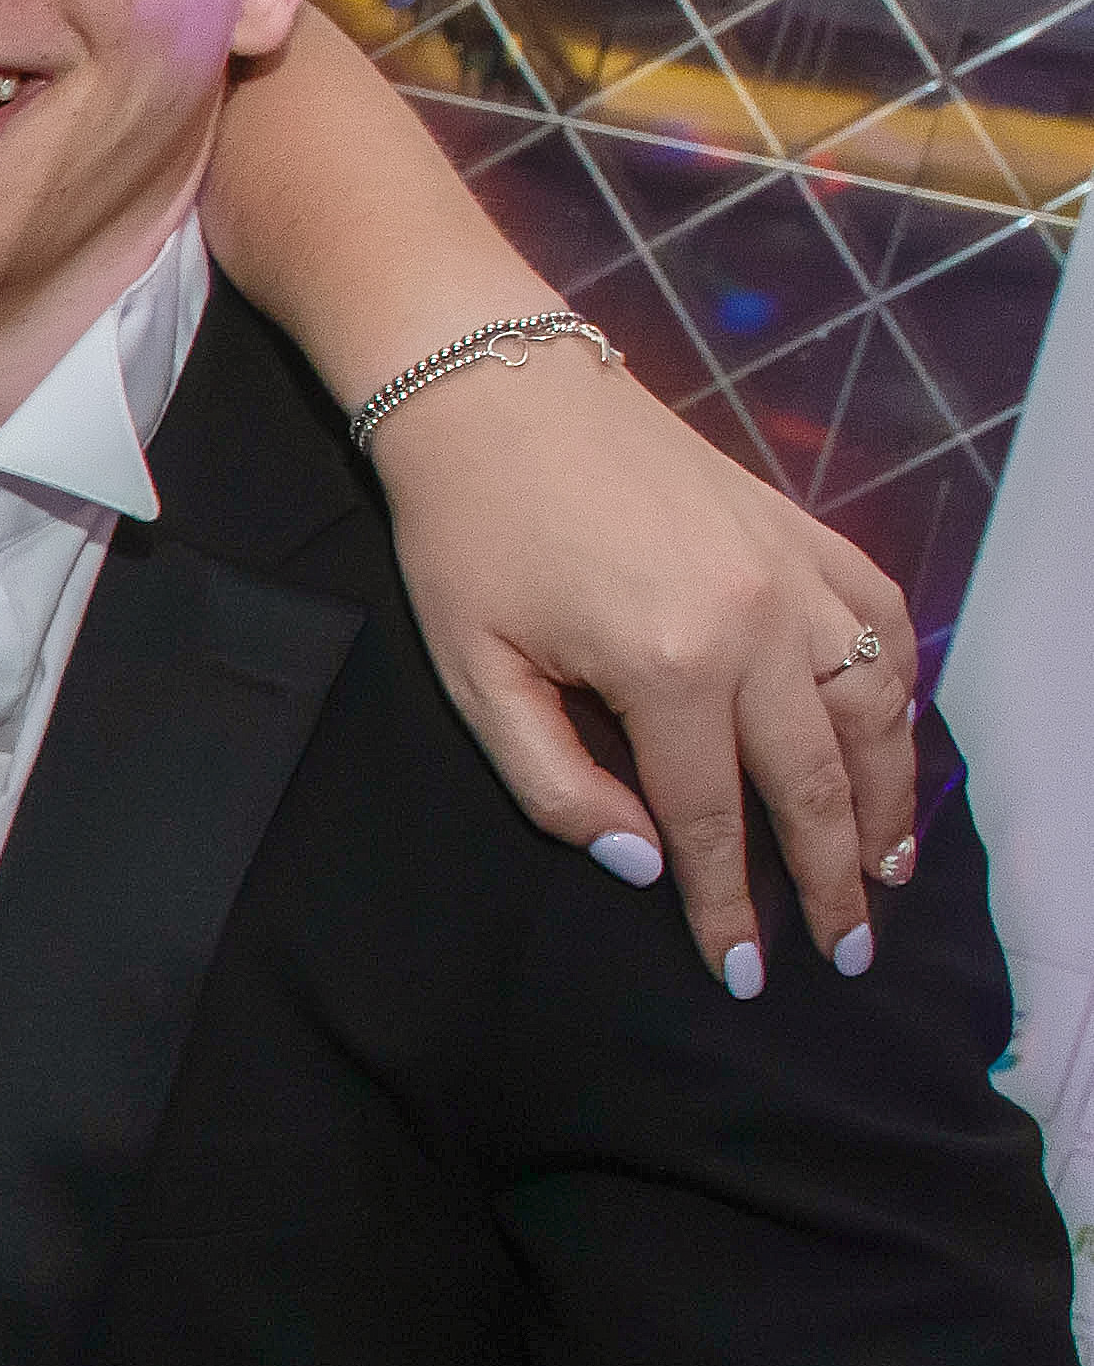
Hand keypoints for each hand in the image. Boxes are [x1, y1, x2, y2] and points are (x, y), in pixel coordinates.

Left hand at [373, 344, 915, 991]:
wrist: (493, 391)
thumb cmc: (465, 534)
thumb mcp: (477, 674)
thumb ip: (556, 783)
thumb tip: (645, 864)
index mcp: (668, 666)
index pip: (713, 822)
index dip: (731, 908)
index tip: (747, 974)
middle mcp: (755, 621)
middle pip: (815, 783)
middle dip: (834, 880)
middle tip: (846, 953)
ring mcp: (790, 570)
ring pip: (874, 710)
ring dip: (887, 799)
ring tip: (886, 869)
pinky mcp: (798, 529)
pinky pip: (881, 621)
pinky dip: (900, 690)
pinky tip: (893, 738)